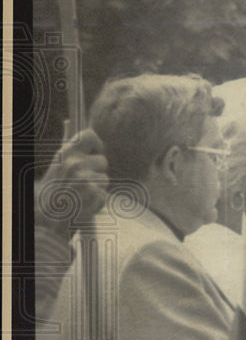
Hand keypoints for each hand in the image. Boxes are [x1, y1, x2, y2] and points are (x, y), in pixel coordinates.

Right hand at [35, 122, 107, 238]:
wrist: (46, 219)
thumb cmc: (53, 190)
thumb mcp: (58, 163)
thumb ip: (68, 144)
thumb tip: (70, 121)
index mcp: (66, 153)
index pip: (90, 135)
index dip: (96, 145)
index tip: (94, 152)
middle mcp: (76, 163)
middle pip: (103, 161)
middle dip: (96, 172)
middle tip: (80, 183)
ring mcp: (87, 180)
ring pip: (105, 179)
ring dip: (97, 188)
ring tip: (80, 195)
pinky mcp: (95, 195)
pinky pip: (105, 195)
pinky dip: (97, 202)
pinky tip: (83, 204)